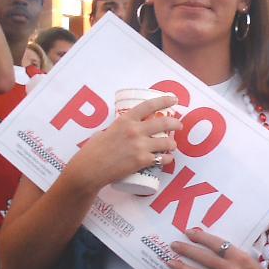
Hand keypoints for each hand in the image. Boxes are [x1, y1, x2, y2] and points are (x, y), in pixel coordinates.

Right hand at [65, 95, 180, 192]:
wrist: (90, 170)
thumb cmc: (93, 151)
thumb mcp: (107, 131)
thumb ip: (120, 128)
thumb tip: (126, 129)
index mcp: (125, 120)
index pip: (149, 105)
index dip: (164, 100)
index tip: (173, 99)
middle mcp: (135, 130)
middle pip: (164, 123)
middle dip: (175, 123)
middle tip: (179, 125)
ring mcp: (140, 146)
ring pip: (167, 142)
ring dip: (173, 144)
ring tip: (172, 145)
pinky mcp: (142, 161)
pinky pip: (163, 159)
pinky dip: (167, 159)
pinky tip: (167, 158)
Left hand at [169, 229, 268, 268]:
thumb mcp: (246, 257)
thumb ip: (229, 253)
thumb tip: (205, 245)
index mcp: (239, 256)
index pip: (216, 244)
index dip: (201, 237)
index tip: (189, 232)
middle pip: (204, 258)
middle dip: (186, 250)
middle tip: (174, 245)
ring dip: (182, 268)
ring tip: (170, 262)